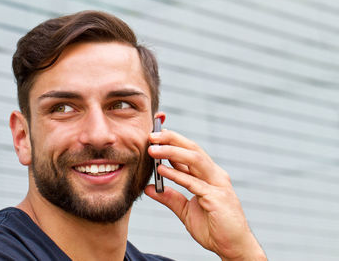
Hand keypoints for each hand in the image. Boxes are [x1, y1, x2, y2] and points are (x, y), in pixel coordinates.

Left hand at [146, 129, 266, 260]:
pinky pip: (194, 183)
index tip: (155, 136)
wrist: (233, 247)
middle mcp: (215, 176)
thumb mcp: (185, 210)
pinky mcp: (217, 198)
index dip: (173, 141)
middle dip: (172, 139)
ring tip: (153, 149)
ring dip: (172, 151)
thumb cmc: (213, 228)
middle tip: (152, 135)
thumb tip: (150, 188)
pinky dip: (177, 174)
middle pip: (193, 149)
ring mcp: (218, 185)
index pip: (190, 152)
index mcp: (209, 176)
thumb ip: (170, 197)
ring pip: (195, 160)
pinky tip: (162, 170)